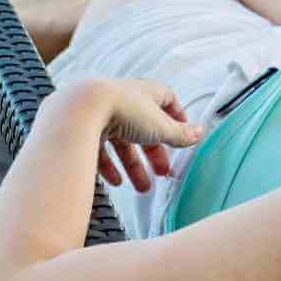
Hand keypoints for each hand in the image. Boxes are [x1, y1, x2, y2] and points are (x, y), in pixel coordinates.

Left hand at [79, 79, 201, 192]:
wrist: (79, 109)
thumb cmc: (123, 109)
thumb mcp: (159, 126)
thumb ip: (180, 133)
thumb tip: (200, 133)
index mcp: (143, 92)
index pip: (164, 99)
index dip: (175, 117)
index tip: (181, 136)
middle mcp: (121, 99)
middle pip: (142, 127)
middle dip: (154, 152)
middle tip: (163, 173)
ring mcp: (100, 113)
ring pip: (121, 142)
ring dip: (133, 166)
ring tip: (142, 188)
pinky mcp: (82, 127)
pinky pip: (98, 149)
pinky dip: (109, 167)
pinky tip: (116, 182)